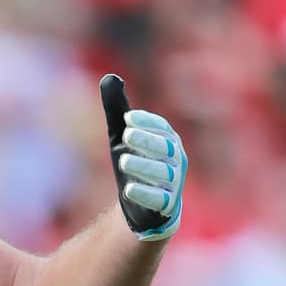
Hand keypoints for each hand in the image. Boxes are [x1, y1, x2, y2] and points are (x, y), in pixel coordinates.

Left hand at [100, 74, 186, 241]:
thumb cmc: (135, 165)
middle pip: (165, 148)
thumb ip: (117, 111)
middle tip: (126, 134)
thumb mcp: (122, 138)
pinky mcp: (165, 206)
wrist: (143, 208)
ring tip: (122, 160)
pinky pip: (159, 199)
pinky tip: (128, 189)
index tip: (127, 117)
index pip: (162, 128)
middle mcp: (176, 161)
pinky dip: (145, 194)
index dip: (147, 122)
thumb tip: (109, 77)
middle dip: (146, 140)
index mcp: (169, 142)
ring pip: (162, 173)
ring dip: (143, 165)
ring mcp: (173, 184)